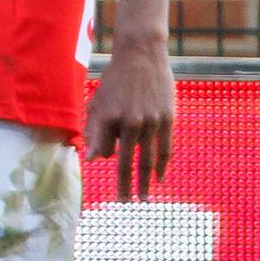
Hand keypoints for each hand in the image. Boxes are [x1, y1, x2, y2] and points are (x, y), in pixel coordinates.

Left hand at [86, 40, 175, 199]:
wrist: (141, 56)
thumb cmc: (114, 81)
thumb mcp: (97, 101)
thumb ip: (94, 130)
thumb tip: (92, 160)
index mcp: (108, 117)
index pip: (104, 151)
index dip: (103, 159)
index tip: (102, 165)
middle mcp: (129, 122)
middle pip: (126, 162)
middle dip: (125, 186)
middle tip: (124, 203)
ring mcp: (151, 121)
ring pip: (148, 160)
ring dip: (146, 182)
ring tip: (144, 198)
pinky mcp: (167, 119)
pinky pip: (165, 148)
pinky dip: (162, 165)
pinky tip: (158, 177)